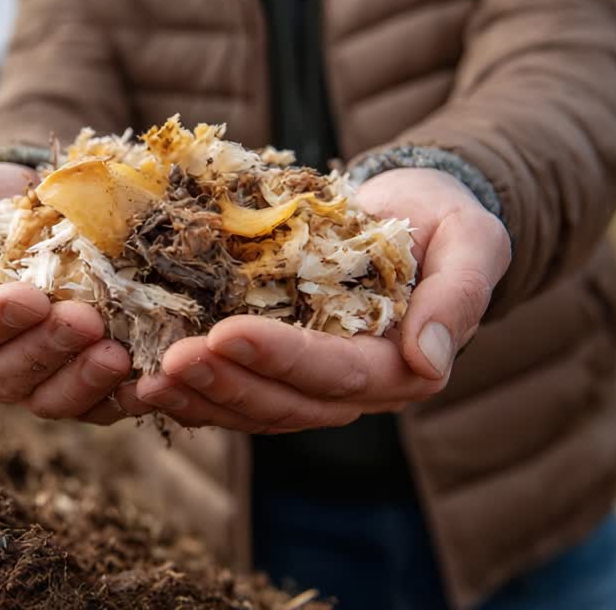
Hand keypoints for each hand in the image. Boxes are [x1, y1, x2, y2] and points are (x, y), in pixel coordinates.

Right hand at [0, 163, 137, 424]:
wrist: (55, 205)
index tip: (31, 298)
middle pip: (4, 376)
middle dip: (47, 350)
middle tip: (85, 321)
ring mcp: (35, 380)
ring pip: (49, 401)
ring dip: (83, 382)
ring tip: (117, 354)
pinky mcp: (80, 388)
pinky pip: (98, 408)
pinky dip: (123, 401)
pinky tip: (148, 382)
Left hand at [136, 168, 511, 433]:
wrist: (413, 210)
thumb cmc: (445, 223)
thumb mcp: (472, 243)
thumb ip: (459, 298)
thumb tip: (430, 363)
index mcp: (399, 367)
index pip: (336, 374)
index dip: (281, 359)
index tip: (227, 334)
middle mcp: (351, 389)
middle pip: (283, 402)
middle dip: (225, 383)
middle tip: (169, 361)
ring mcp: (307, 381)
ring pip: (249, 406)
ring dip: (197, 396)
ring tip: (146, 378)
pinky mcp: (274, 366)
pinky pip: (231, 389)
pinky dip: (190, 388)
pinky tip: (143, 376)